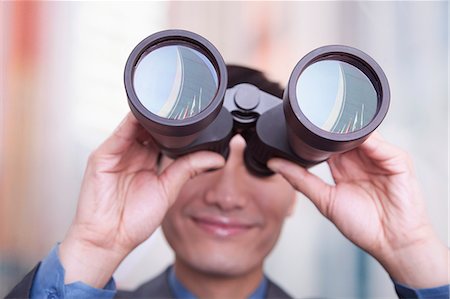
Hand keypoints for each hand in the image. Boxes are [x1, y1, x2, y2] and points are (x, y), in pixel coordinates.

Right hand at [60, 113, 224, 287]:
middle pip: (149, 127)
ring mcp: (117, 153)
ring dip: (150, 115)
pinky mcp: (103, 155)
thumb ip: (189, 169)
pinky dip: (132, 120)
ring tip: (168, 104)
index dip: (177, 128)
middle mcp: (133, 154)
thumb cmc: (134, 220)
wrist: (110, 238)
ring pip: (135, 125)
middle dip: (164, 118)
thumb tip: (217, 159)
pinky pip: (119, 132)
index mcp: (148, 162)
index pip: (163, 137)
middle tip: (183, 107)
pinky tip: (146, 111)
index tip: (196, 117)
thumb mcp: (169, 190)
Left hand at [268, 133, 448, 287]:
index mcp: (344, 167)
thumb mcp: (325, 200)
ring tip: (331, 126)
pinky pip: (380, 143)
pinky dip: (366, 138)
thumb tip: (274, 163)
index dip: (316, 135)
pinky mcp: (397, 161)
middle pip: (345, 133)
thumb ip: (301, 180)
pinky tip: (353, 137)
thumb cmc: (364, 226)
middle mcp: (362, 159)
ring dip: (347, 129)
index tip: (298, 127)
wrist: (392, 242)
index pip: (328, 142)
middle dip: (331, 127)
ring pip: (361, 133)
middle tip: (314, 122)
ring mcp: (380, 158)